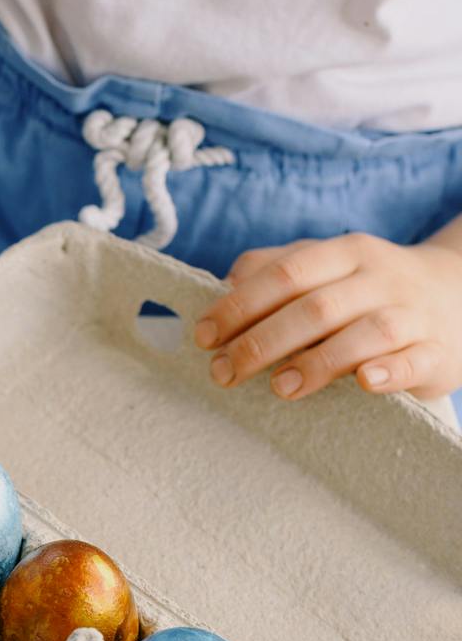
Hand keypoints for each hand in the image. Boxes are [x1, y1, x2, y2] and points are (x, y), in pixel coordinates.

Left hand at [193, 232, 461, 401]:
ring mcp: (411, 314)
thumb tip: (225, 285)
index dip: (240, 305)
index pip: (286, 274)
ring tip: (280, 388)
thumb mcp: (328, 266)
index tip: (204, 336)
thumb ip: (276, 267)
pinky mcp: (437, 352)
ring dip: (319, 362)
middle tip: (224, 372)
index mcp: (345, 253)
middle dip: (263, 341)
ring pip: (365, 333)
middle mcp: (379, 278)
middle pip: (316, 307)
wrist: (459, 296)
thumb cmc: (370, 289)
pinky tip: (363, 382)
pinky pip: (414, 360)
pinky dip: (388, 372)